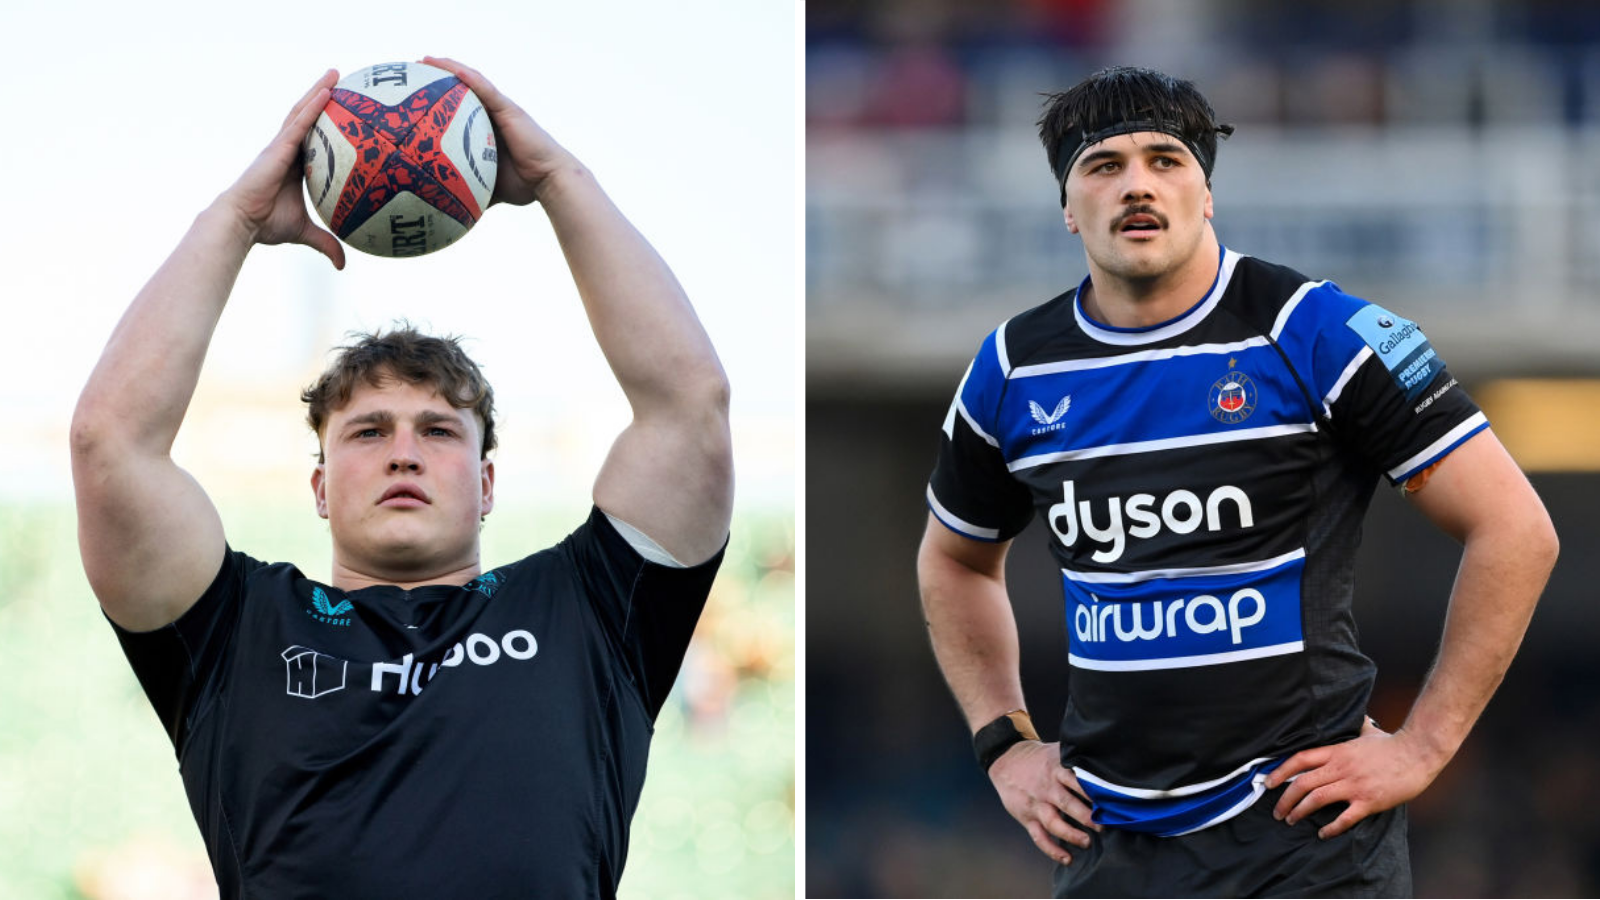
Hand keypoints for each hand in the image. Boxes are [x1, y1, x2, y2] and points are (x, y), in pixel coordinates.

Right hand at [215, 69, 344, 268]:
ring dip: (319, 91)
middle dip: (322, 96)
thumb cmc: (266, 225)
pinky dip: (314, 106)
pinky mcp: (278, 147)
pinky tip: (328, 92)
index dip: (325, 121)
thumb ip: (325, 242)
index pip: (313, 137)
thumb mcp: (305, 232)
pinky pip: (300, 123)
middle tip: (342, 79)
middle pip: (308, 116)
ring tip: (336, 74)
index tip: (344, 109)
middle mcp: (287, 150)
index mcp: (294, 164)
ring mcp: (281, 146)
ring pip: (303, 112)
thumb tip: (343, 264)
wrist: (241, 222)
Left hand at [422, 56, 576, 205]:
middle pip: (463, 90)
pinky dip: (465, 76)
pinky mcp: (508, 109)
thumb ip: (470, 194)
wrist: (551, 180)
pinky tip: (448, 67)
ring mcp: (501, 110)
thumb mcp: (489, 189)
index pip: (461, 110)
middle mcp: (493, 116)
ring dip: (448, 69)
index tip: (416, 96)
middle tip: (413, 72)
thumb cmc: (525, 186)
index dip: (440, 100)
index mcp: (488, 131)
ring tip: (424, 59)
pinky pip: (483, 88)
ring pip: (471, 82)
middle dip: (439, 79)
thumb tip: (448, 212)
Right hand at [989, 740, 1101, 864]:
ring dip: (1071, 834)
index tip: (1107, 802)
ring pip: (1053, 823)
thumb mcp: (1056, 752)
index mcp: (1055, 770)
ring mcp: (1036, 805)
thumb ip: (1076, 758)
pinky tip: (1067, 858)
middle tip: (1102, 826)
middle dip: (1086, 817)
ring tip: (1087, 842)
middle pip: (1067, 803)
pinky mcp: (1027, 818)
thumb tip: (1104, 763)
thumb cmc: (1038, 758)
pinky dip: (1052, 850)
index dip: (1091, 792)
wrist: (1006, 760)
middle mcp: (1046, 788)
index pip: (1075, 781)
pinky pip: (1039, 837)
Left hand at [1264, 717, 1443, 838]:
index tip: (1267, 782)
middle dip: (1285, 799)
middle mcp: (1341, 768)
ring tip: (1291, 820)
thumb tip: (1352, 713)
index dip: (1280, 772)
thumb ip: (1353, 725)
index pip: (1300, 760)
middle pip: (1303, 783)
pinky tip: (1322, 834)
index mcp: (1337, 751)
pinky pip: (1345, 818)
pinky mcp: (1369, 801)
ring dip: (1300, 812)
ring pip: (1317, 799)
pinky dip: (1331, 828)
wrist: (1418, 753)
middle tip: (1277, 812)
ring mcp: (1354, 785)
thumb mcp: (1367, 730)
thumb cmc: (1392, 743)